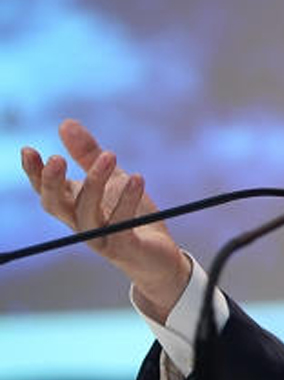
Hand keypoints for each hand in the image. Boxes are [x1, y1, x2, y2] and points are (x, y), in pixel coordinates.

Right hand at [21, 119, 189, 322]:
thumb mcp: (113, 178)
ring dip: (95, 184)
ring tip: (110, 155)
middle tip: (57, 158)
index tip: (28, 150)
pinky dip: (127, 201)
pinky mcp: (125, 247)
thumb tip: (65, 123)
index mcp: (74, 207)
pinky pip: (121, 225)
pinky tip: (136, 179)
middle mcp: (81, 224)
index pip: (46, 191)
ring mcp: (101, 238)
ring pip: (87, 214)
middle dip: (51, 183)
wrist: (158, 255)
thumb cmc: (130, 215)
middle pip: (55, 206)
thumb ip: (89, 155)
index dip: (34, 173)